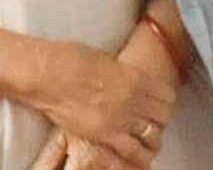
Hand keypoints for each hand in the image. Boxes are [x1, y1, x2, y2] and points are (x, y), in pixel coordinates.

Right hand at [22, 41, 173, 168]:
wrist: (46, 73)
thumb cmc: (67, 59)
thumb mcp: (103, 59)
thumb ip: (122, 73)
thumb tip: (128, 80)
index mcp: (133, 76)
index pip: (166, 95)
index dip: (165, 99)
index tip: (160, 100)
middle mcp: (132, 100)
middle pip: (163, 116)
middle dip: (160, 118)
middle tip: (152, 117)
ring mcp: (120, 120)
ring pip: (153, 136)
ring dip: (151, 136)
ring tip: (145, 136)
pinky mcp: (105, 136)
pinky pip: (134, 152)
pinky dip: (140, 154)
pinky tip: (139, 154)